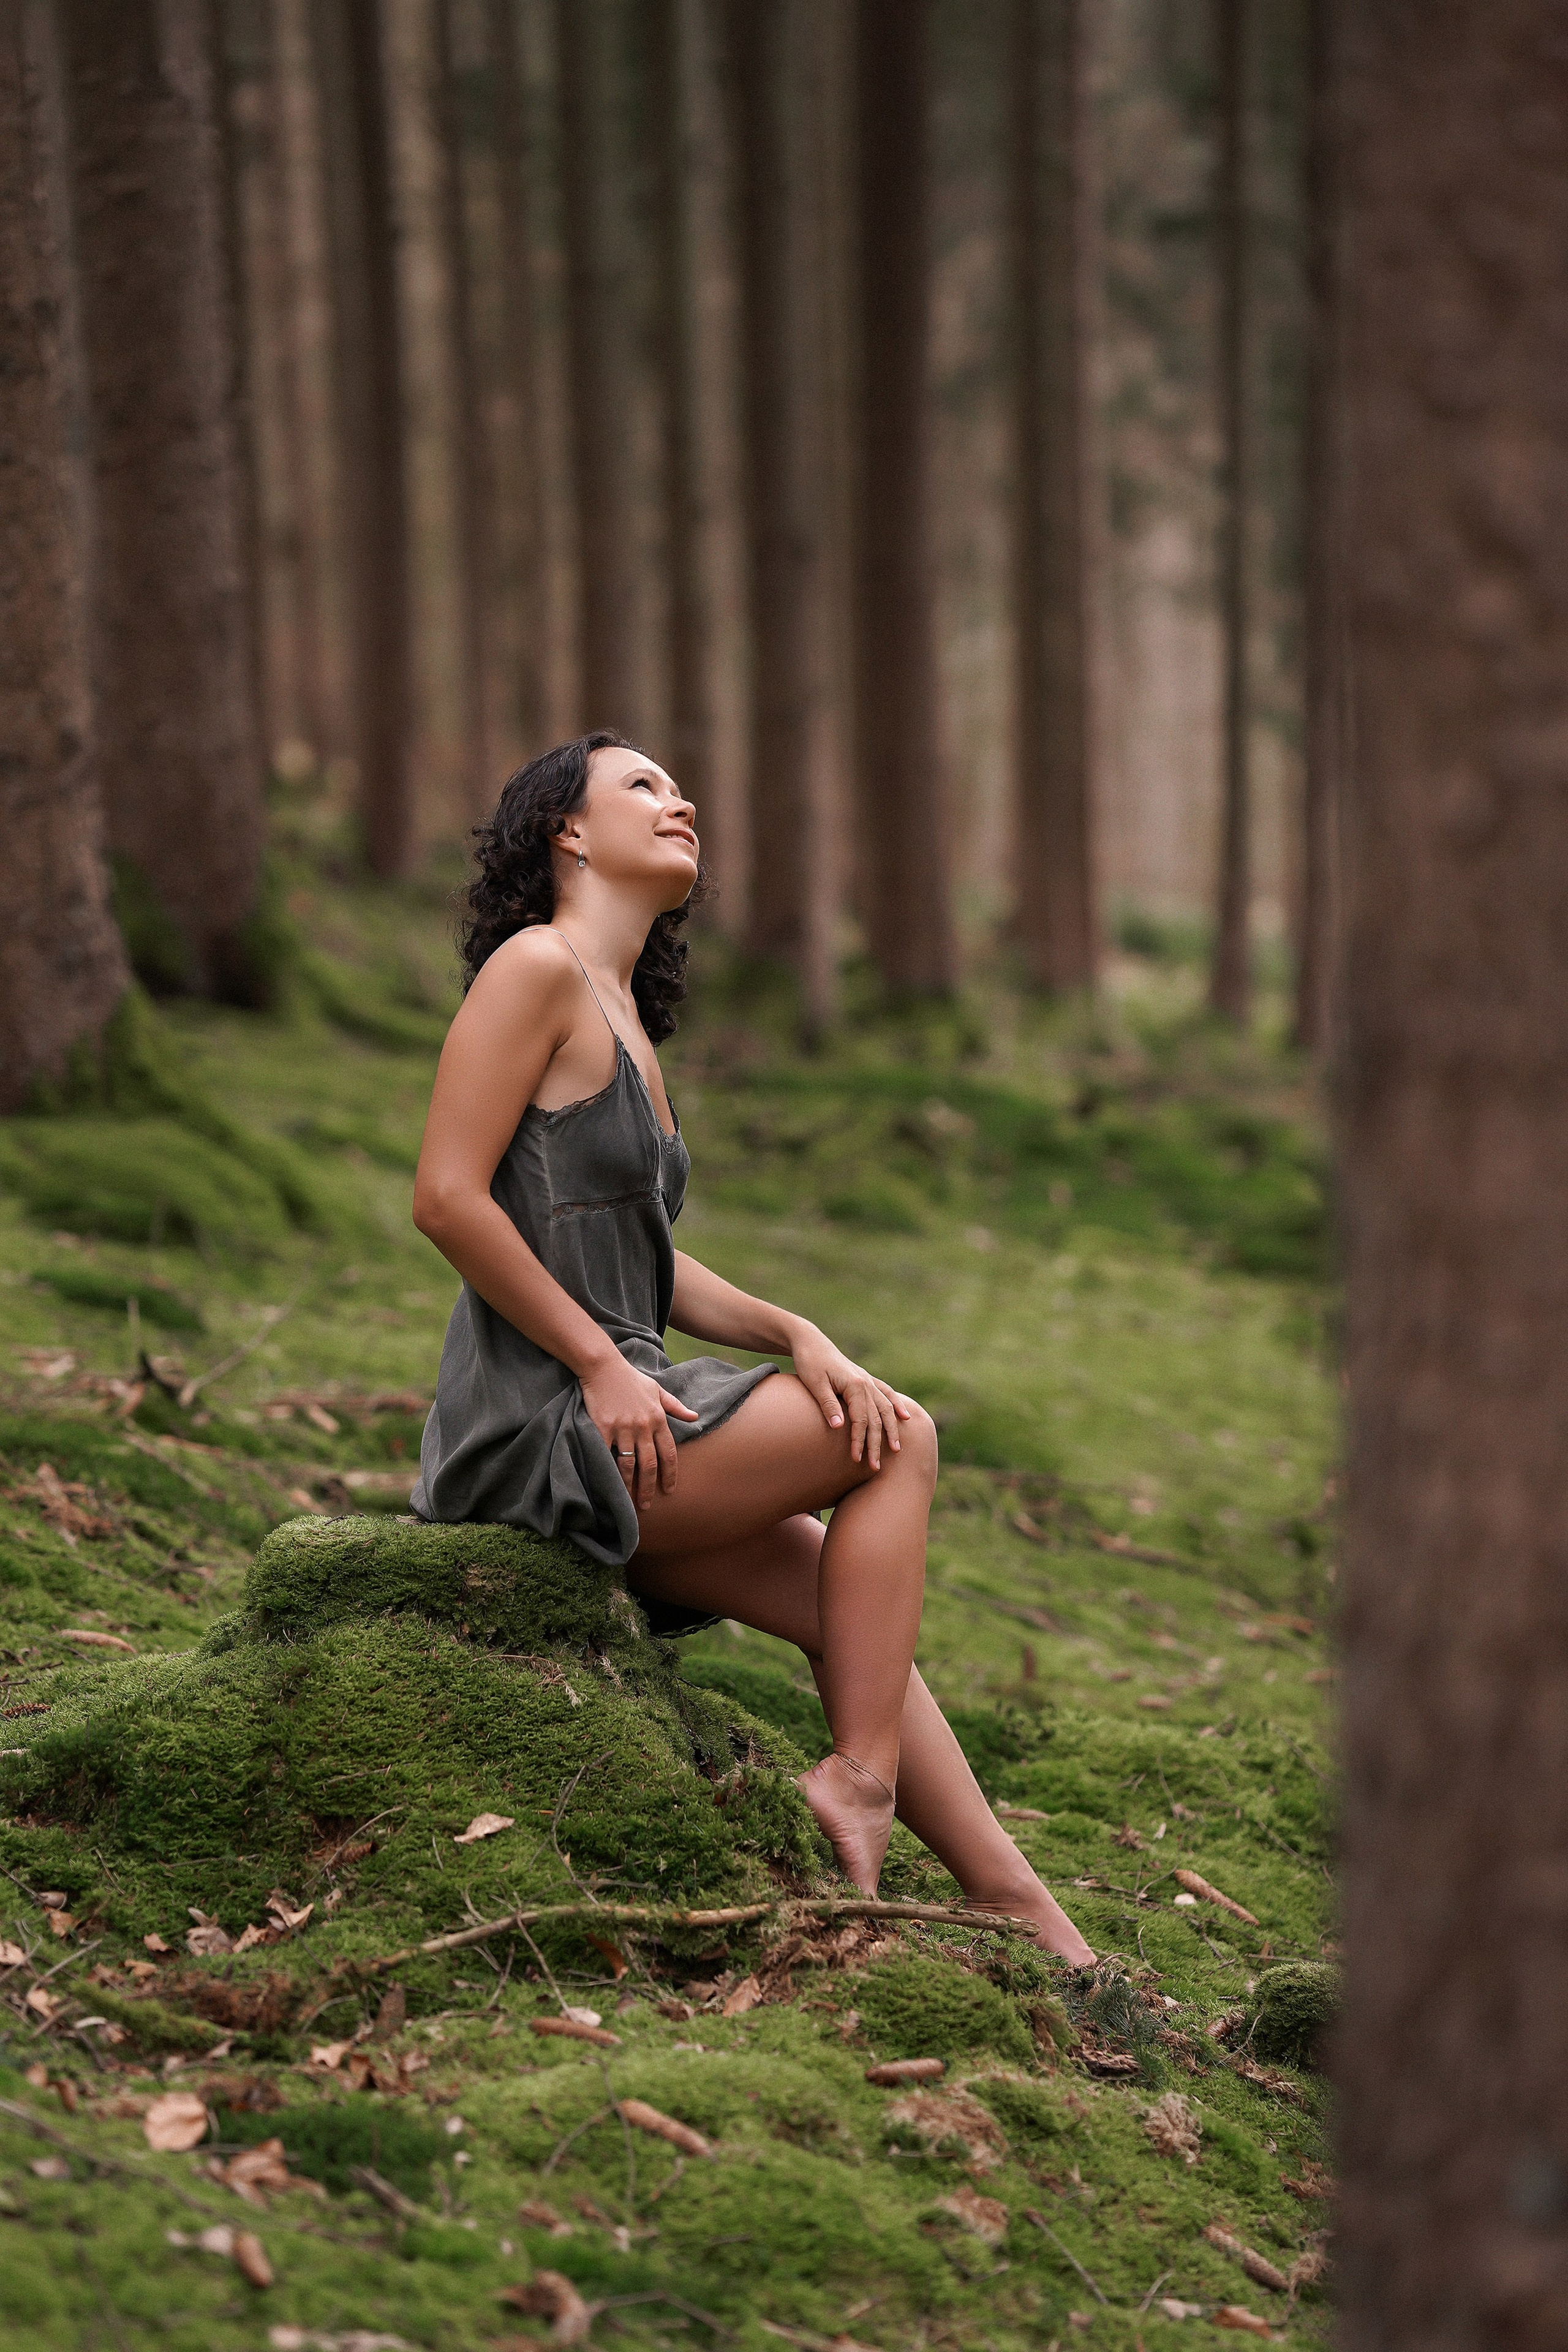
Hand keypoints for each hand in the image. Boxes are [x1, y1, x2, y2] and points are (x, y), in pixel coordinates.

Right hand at [579, 1351, 698, 1509]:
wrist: (603, 1366)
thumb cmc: (631, 1378)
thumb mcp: (657, 1390)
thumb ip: (675, 1406)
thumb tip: (695, 1417)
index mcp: (658, 1419)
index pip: (669, 1453)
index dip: (670, 1474)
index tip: (670, 1490)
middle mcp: (643, 1426)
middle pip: (650, 1464)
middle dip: (650, 1488)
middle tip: (648, 1505)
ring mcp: (623, 1428)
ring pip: (629, 1464)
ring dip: (629, 1486)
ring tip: (628, 1502)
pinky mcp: (603, 1428)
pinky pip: (606, 1455)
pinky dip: (607, 1471)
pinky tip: (607, 1485)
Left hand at [787, 1322, 911, 1468]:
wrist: (811, 1342)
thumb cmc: (809, 1362)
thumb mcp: (814, 1383)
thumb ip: (828, 1404)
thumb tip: (839, 1427)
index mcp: (854, 1384)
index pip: (861, 1419)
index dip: (859, 1440)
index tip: (856, 1459)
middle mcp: (866, 1382)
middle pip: (876, 1418)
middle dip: (877, 1443)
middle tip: (876, 1467)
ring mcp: (868, 1380)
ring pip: (886, 1408)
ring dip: (892, 1429)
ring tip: (896, 1449)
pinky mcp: (866, 1379)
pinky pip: (887, 1393)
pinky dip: (897, 1405)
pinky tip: (905, 1416)